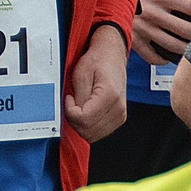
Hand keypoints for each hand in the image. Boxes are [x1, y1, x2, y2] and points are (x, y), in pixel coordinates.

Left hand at [65, 24, 127, 141]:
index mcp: (110, 96)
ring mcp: (120, 115)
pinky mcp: (119, 118)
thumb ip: (78, 97)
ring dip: (81, 123)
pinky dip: (89, 124)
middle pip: (88, 130)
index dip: (70, 111)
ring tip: (79, 105)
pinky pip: (99, 131)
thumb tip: (73, 114)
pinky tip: (86, 110)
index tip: (69, 98)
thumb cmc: (98, 61)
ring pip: (94, 134)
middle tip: (72, 102)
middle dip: (74, 119)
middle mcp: (118, 109)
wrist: (112, 55)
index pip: (84, 119)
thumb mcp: (81, 74)